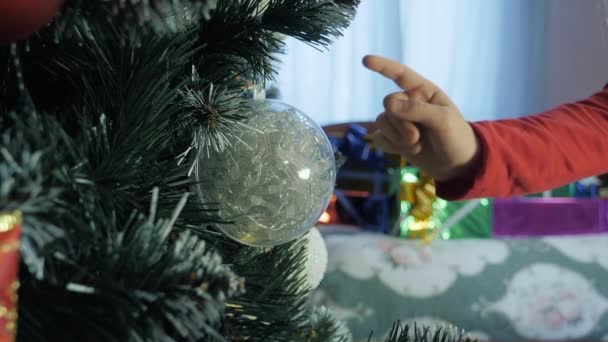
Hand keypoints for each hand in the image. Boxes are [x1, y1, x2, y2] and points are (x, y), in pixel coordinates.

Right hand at [363, 55, 479, 181]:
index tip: (365, 60)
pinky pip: (379, 138)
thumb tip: (387, 105)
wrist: (456, 165)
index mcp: (422, 91)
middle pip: (388, 105)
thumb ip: (416, 110)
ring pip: (382, 122)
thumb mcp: (442, 120)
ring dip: (397, 137)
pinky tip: (406, 151)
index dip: (382, 66)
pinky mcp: (393, 139)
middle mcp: (408, 103)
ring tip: (417, 145)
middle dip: (401, 123)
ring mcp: (399, 122)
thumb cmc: (455, 136)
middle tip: (417, 138)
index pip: (399, 74)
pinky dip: (391, 146)